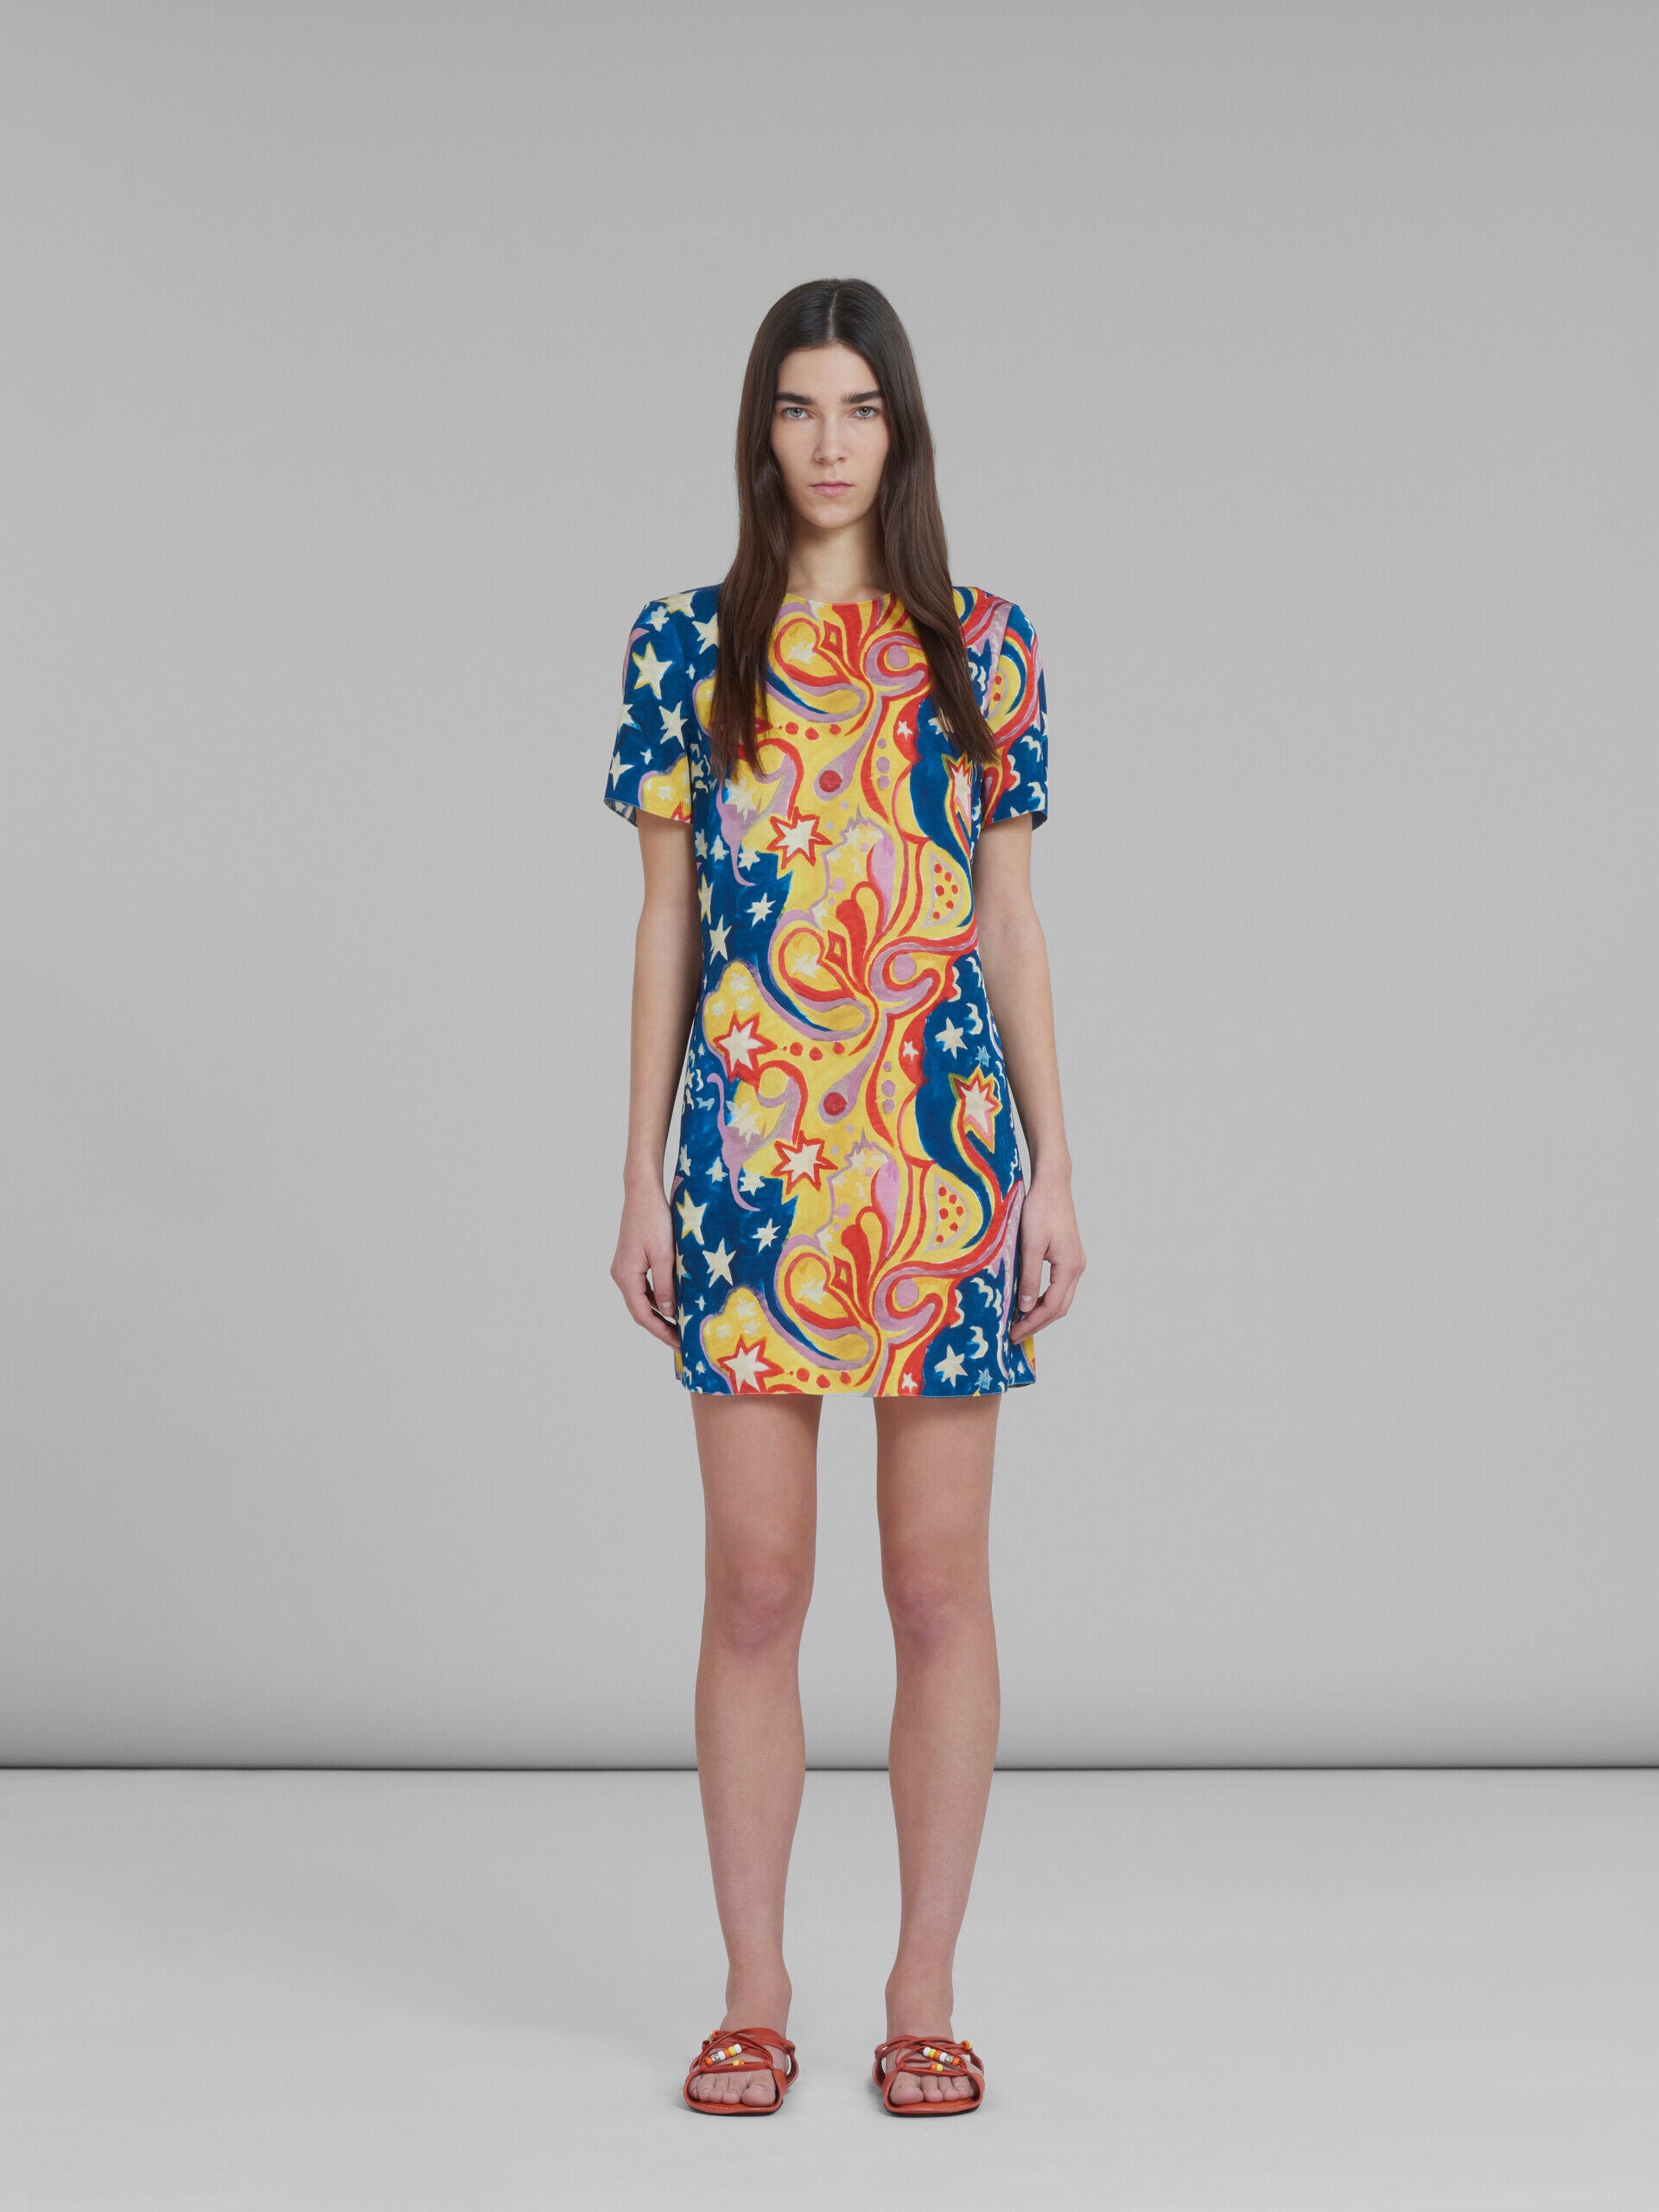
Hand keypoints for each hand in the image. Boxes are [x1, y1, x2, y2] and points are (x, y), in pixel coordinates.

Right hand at [611, 1184, 681, 1351]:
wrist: (643, 1192)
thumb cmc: (654, 1219)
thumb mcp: (663, 1256)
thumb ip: (665, 1286)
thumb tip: (668, 1313)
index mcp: (626, 1277)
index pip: (643, 1315)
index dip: (661, 1332)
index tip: (679, 1344)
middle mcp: (621, 1275)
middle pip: (640, 1310)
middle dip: (661, 1327)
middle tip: (682, 1341)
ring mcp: (625, 1268)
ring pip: (642, 1299)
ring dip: (660, 1314)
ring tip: (680, 1326)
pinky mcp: (631, 1260)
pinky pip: (644, 1287)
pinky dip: (657, 1298)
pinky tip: (673, 1302)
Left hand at [1009, 1172, 1084, 1345]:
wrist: (1053, 1184)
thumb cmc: (1040, 1209)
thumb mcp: (1030, 1244)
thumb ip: (1028, 1277)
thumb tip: (1024, 1307)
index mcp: (1070, 1267)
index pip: (1052, 1307)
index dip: (1032, 1323)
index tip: (1013, 1334)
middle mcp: (1077, 1267)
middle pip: (1060, 1307)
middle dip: (1037, 1323)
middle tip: (1014, 1335)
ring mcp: (1075, 1262)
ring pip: (1061, 1299)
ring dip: (1042, 1313)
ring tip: (1020, 1323)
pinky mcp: (1069, 1256)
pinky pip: (1059, 1287)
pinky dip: (1045, 1299)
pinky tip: (1029, 1302)